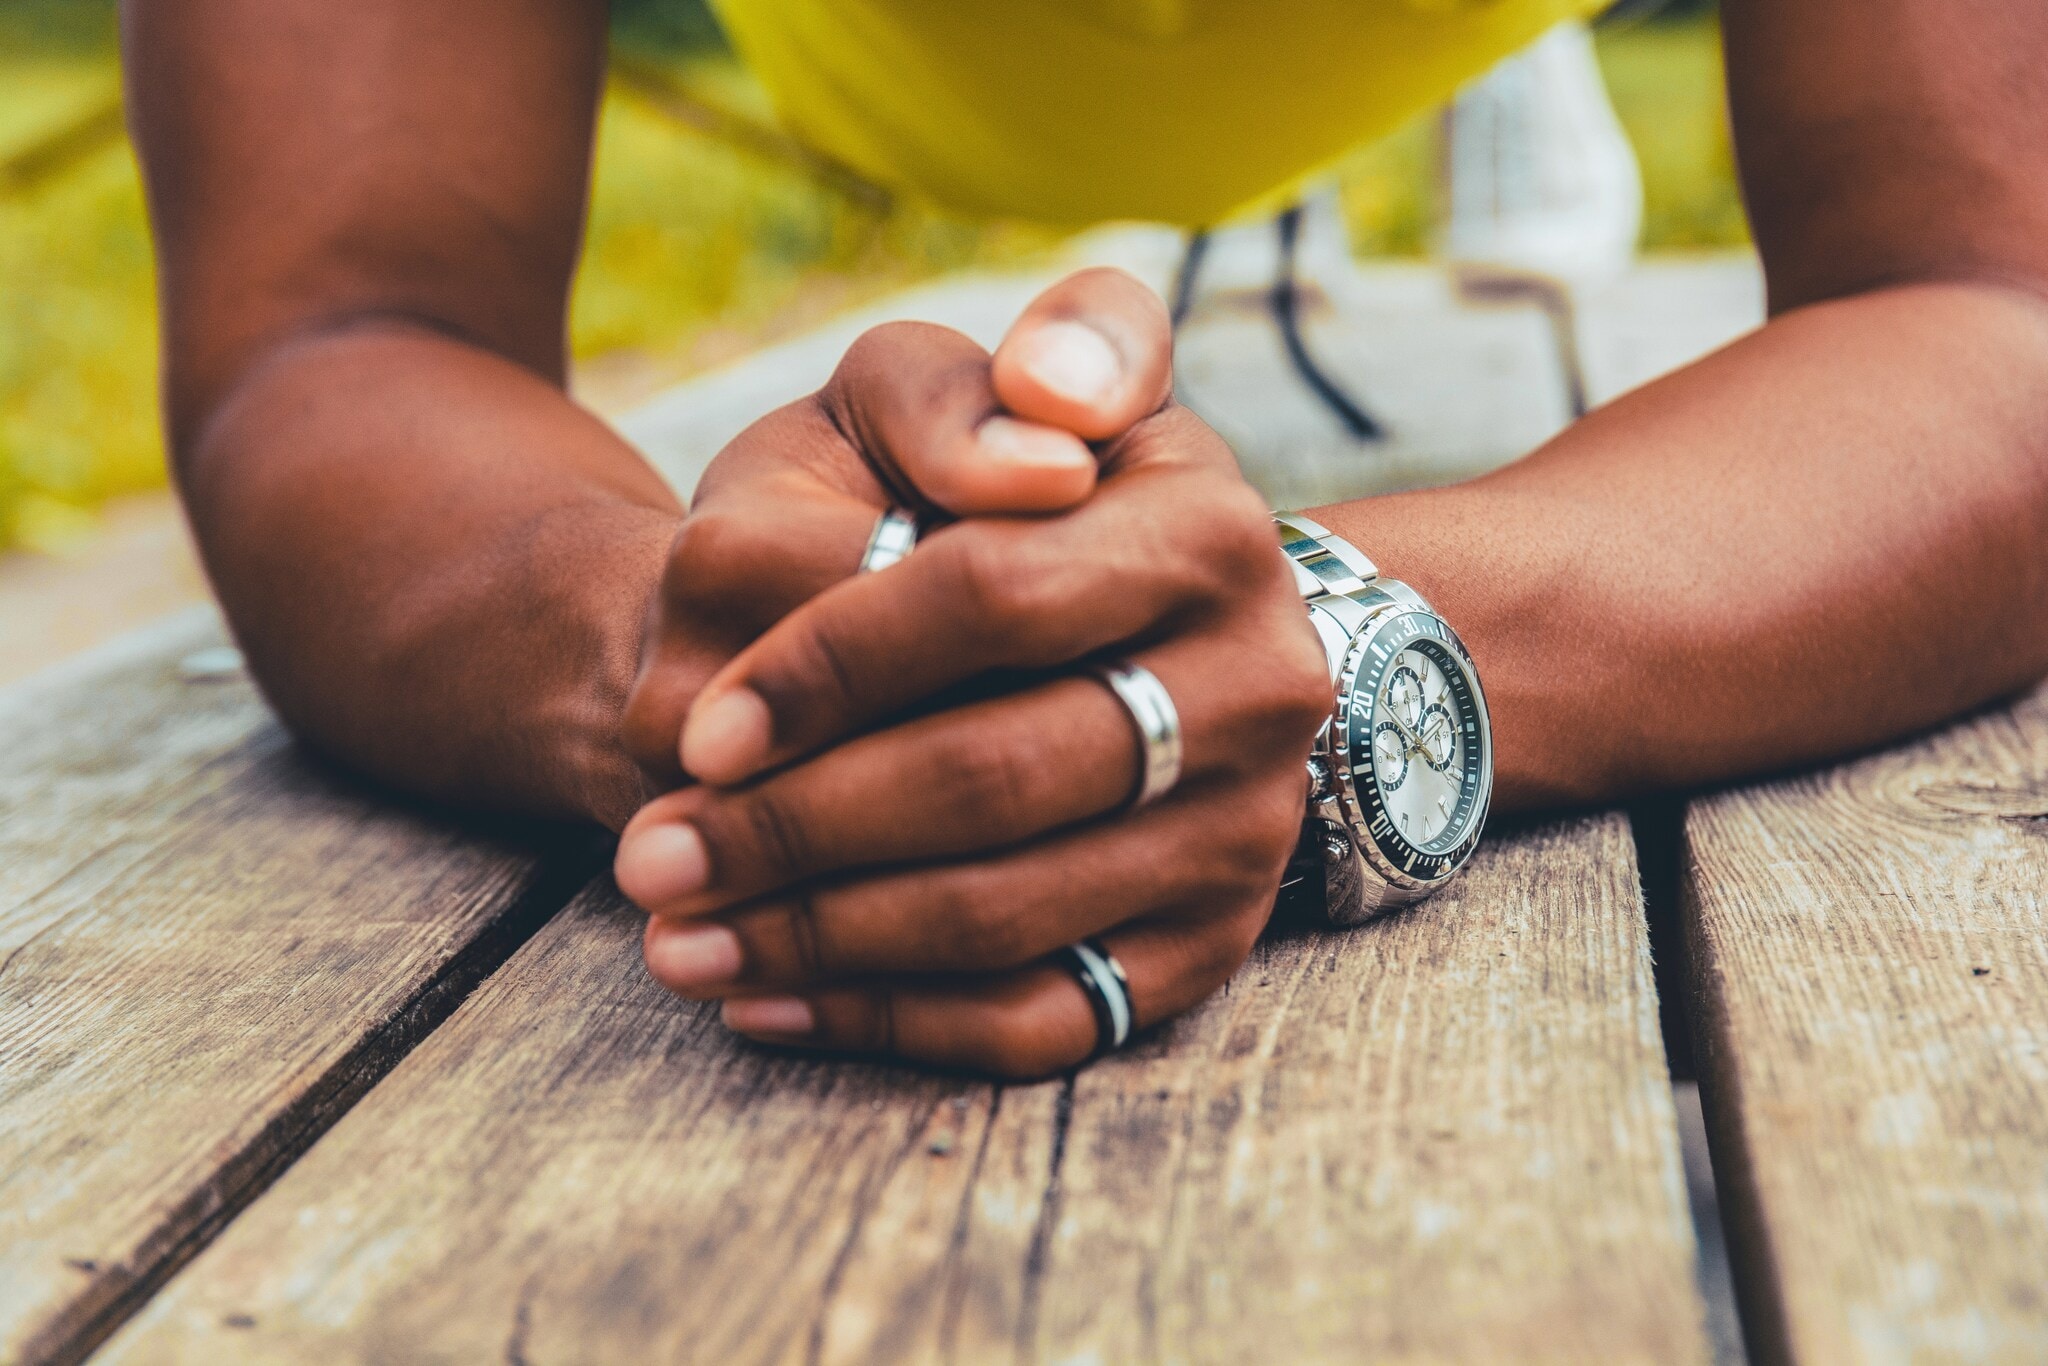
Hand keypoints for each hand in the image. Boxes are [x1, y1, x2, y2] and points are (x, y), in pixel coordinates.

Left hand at [616, 279, 1333, 1078]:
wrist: (1077, 635)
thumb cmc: (942, 513)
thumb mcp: (925, 403)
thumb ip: (952, 389)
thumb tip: (1039, 436)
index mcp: (1198, 523)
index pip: (994, 595)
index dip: (832, 668)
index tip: (698, 731)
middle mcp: (1254, 682)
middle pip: (1000, 777)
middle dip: (799, 829)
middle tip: (648, 859)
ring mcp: (1239, 828)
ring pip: (1010, 915)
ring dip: (818, 939)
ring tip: (674, 939)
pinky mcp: (1203, 945)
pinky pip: (1047, 1019)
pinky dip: (892, 1025)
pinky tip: (767, 1002)